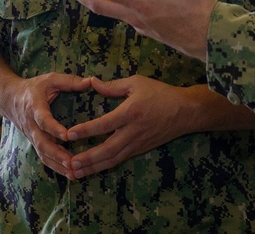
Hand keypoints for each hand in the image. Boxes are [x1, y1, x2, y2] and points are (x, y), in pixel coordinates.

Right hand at [4, 72, 93, 178]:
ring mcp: (32, 136)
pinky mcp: (34, 143)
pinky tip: (69, 174)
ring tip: (74, 174)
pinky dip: (55, 167)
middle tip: (72, 162)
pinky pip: (43, 157)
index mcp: (35, 108)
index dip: (53, 128)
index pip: (43, 120)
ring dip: (57, 165)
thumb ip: (70, 81)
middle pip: (42, 143)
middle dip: (57, 154)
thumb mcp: (50, 79)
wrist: (9, 99)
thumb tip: (91, 82)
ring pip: (42, 154)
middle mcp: (31, 125)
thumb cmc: (34, 87)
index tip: (67, 136)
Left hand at [66, 76, 202, 177]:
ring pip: (112, 159)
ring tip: (75, 172)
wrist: (185, 112)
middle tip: (69, 163)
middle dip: (87, 158)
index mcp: (130, 113)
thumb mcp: (137, 83)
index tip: (70, 134)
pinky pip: (119, 160)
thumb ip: (113, 86)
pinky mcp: (140, 149)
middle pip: (107, 149)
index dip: (87, 130)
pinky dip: (104, 166)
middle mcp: (132, 131)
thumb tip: (92, 83)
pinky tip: (92, 169)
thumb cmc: (160, 94)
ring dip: (93, 167)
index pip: (105, 124)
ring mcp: (137, 143)